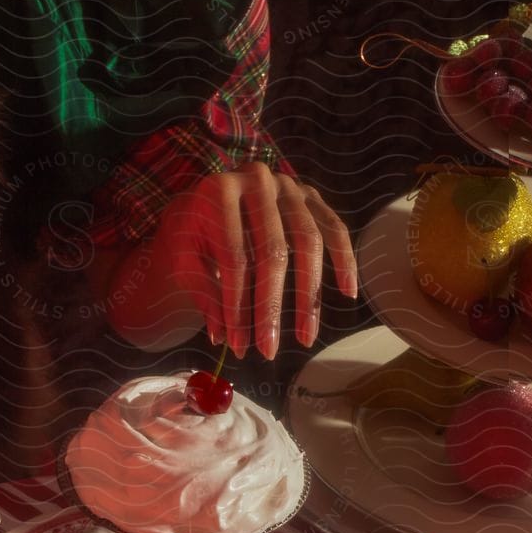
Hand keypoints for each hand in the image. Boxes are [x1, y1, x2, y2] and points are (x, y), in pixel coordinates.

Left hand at [126, 166, 356, 359]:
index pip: (234, 257)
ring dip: (310, 296)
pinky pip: (334, 228)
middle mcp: (258, 180)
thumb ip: (204, 293)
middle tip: (268, 352)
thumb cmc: (191, 236)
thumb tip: (223, 336)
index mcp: (219, 192)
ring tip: (305, 338)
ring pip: (309, 243)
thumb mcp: (184, 261)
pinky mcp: (310, 195)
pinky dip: (344, 260)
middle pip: (273, 252)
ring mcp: (289, 186)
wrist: (204, 202)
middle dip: (271, 308)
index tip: (236, 346)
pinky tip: (348, 292)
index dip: (236, 305)